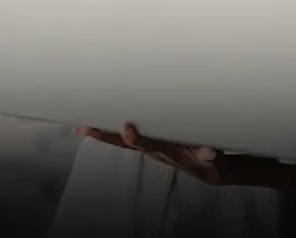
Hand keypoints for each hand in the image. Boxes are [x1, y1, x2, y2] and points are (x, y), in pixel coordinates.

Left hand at [75, 122, 228, 185]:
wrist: (207, 169)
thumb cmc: (208, 161)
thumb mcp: (213, 160)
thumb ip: (210, 155)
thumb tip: (210, 153)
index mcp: (166, 152)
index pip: (145, 145)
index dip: (134, 138)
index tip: (126, 127)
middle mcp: (153, 150)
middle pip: (123, 144)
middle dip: (105, 136)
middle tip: (85, 128)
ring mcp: (150, 147)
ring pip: (121, 141)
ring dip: (102, 134)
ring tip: (83, 128)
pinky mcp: (151, 143)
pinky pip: (127, 138)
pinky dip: (111, 134)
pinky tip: (98, 129)